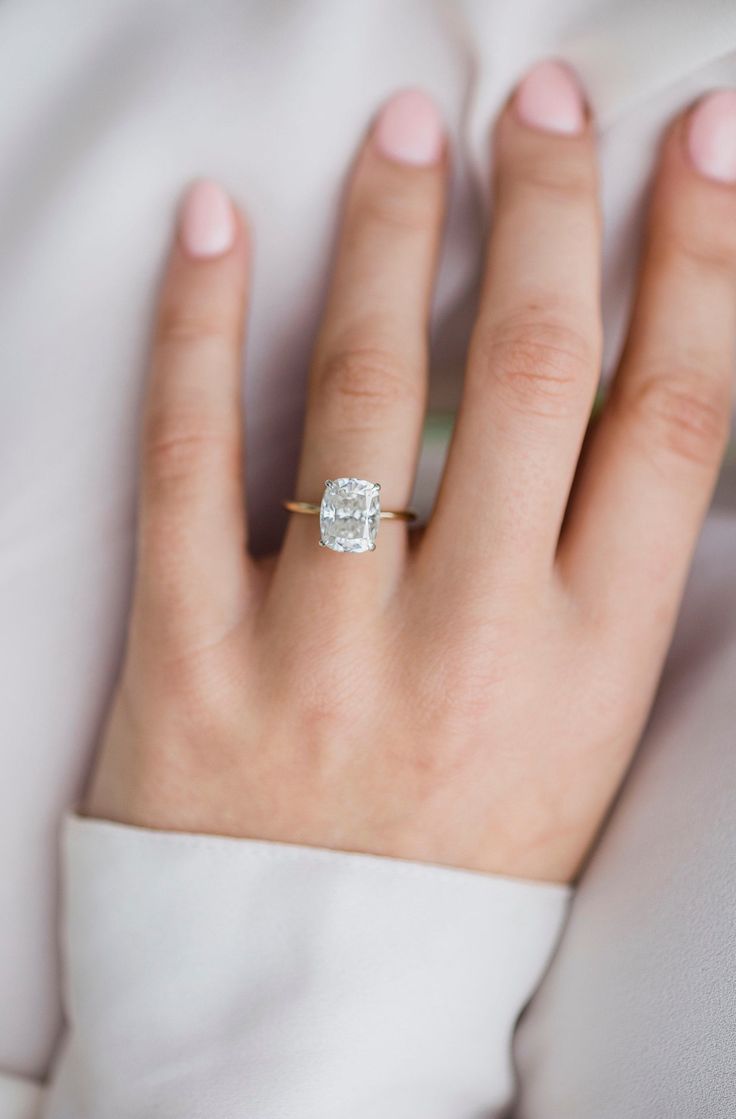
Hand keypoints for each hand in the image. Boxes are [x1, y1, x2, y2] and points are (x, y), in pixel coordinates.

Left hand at [86, 66, 735, 882]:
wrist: (313, 1004)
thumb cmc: (460, 865)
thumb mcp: (575, 732)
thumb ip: (589, 575)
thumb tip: (605, 393)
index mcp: (589, 665)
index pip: (670, 420)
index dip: (700, 264)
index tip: (703, 150)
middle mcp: (469, 641)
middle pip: (529, 371)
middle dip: (552, 210)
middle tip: (550, 101)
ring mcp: (322, 647)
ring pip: (363, 390)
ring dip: (392, 234)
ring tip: (407, 131)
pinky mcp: (192, 658)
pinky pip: (190, 461)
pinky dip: (202, 330)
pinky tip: (221, 228)